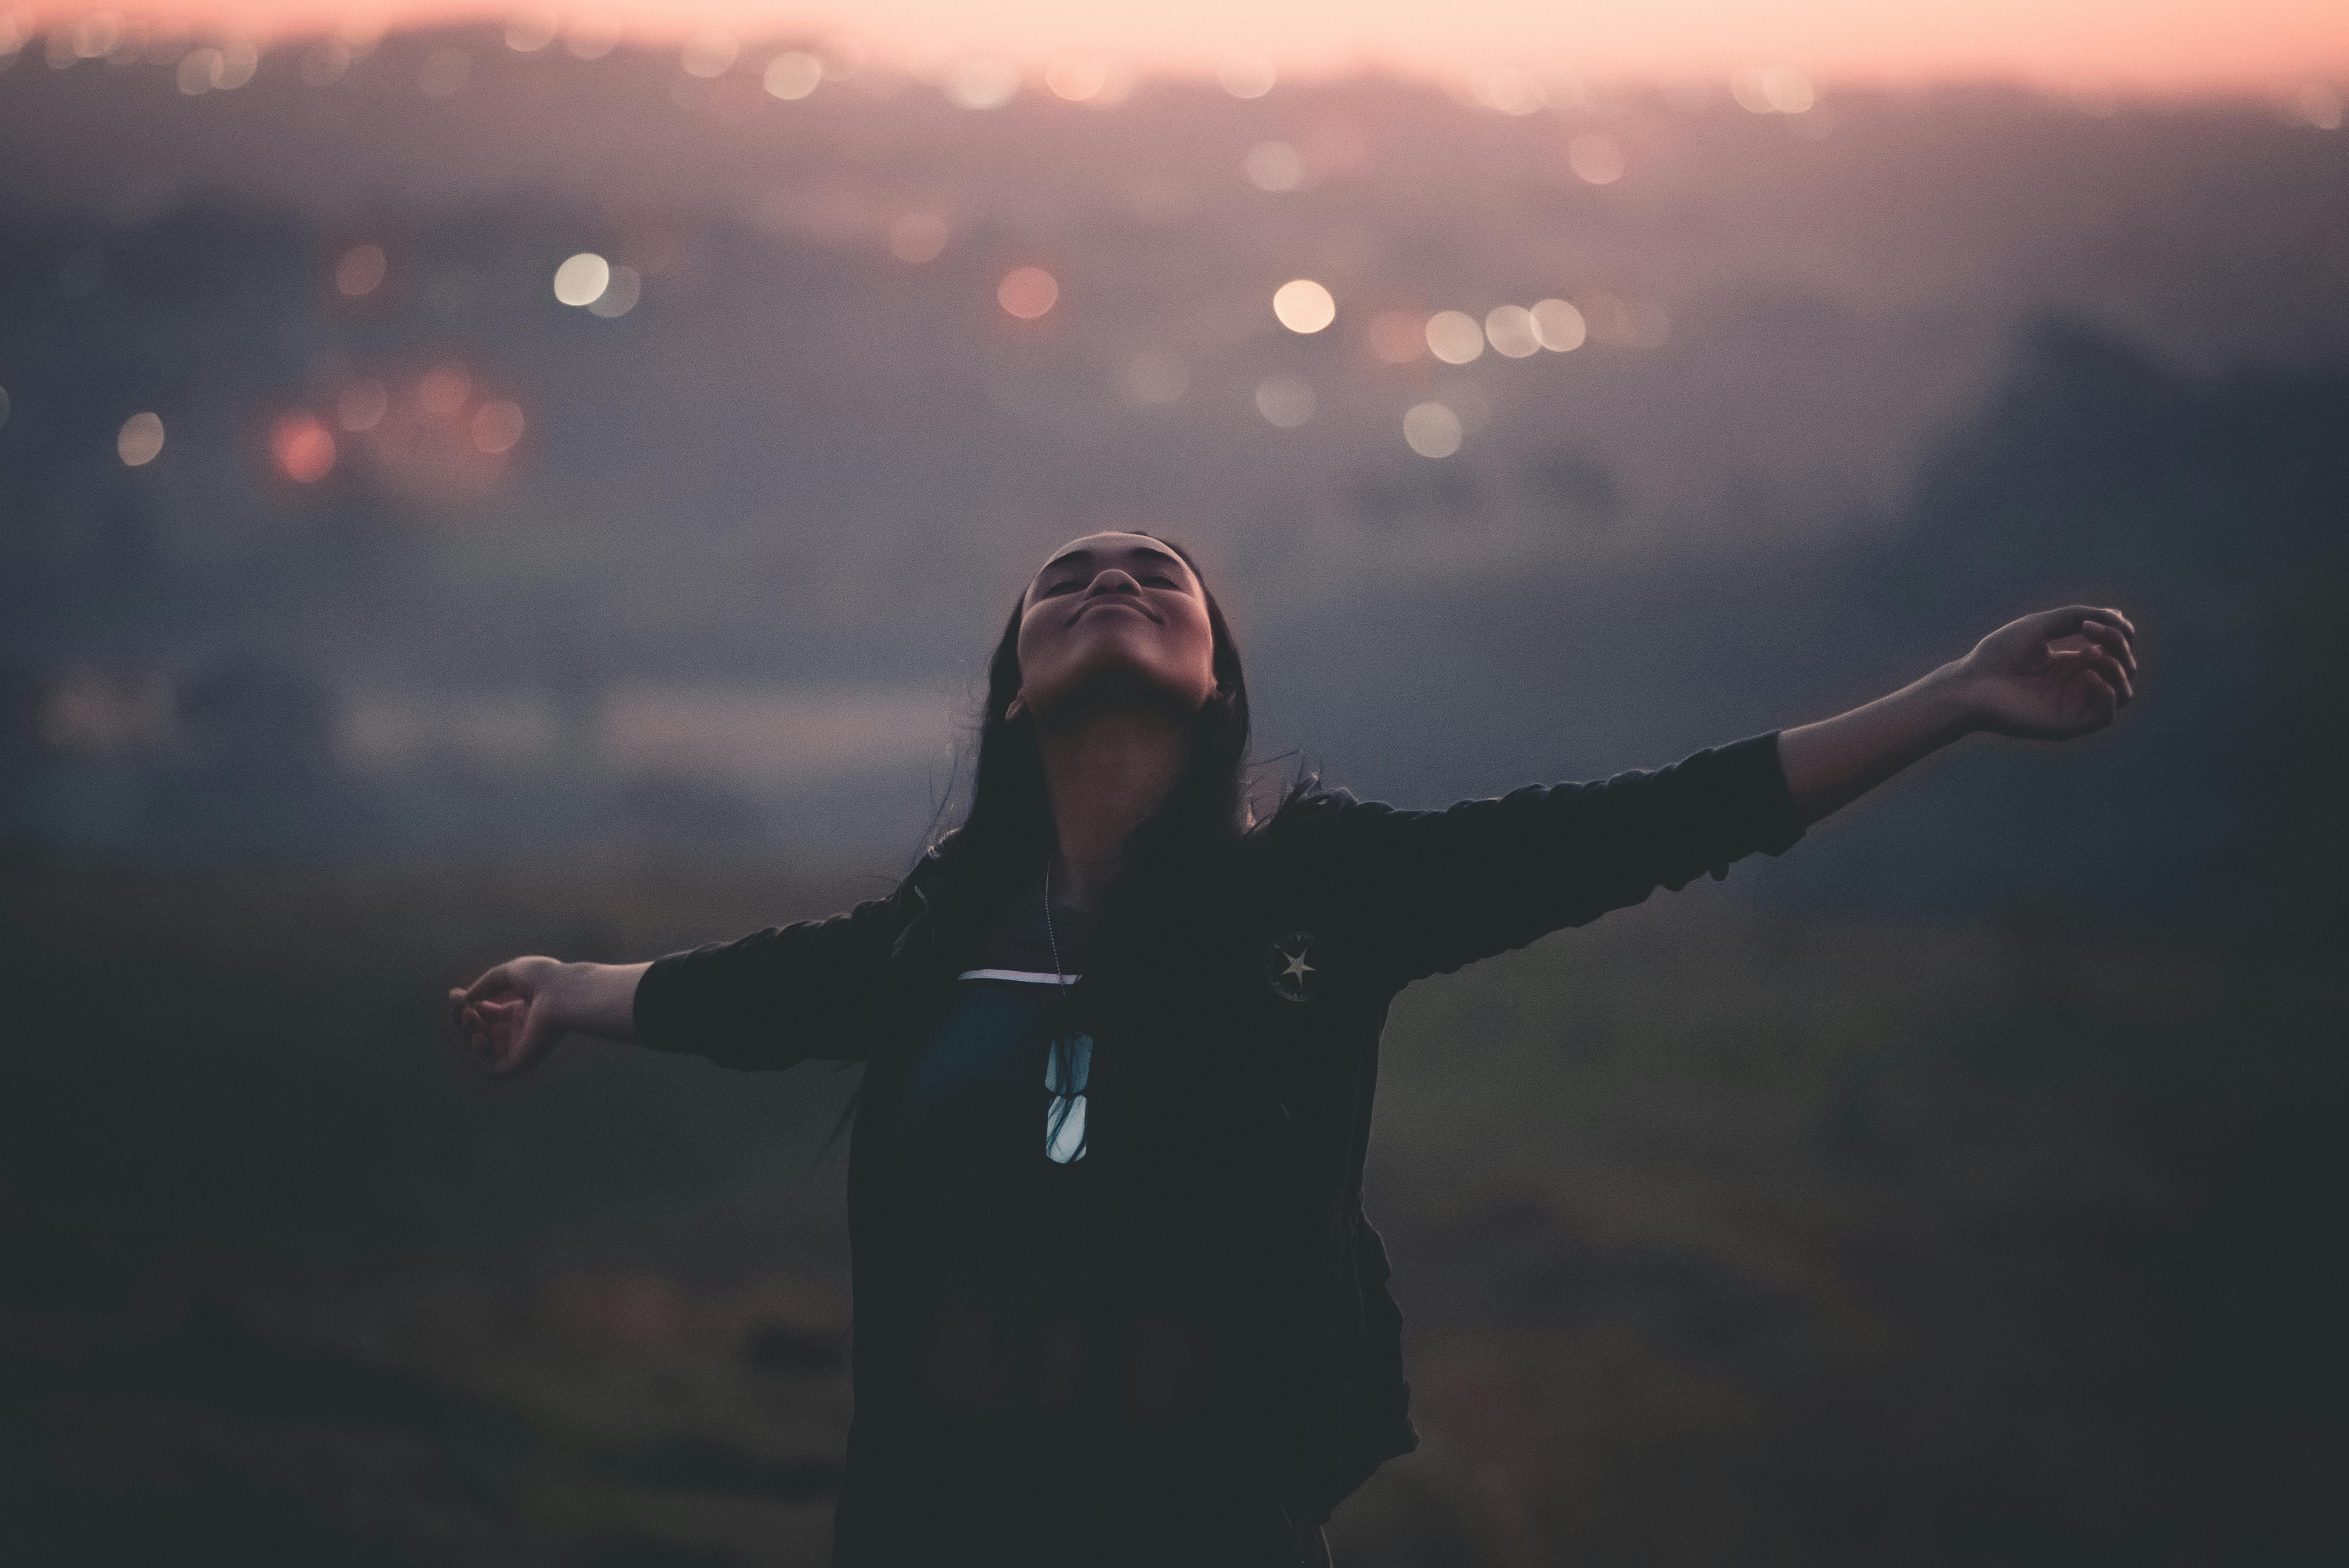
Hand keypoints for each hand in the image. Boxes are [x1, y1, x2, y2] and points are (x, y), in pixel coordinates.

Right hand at [449, 957, 571, 1075]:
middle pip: (480, 1032)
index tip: (455, 996)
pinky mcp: (522, 1062)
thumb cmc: (542, 978)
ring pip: (482, 1051)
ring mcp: (521, 1048)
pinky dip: (479, 1054)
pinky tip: (480, 1034)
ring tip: (471, 1015)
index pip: (485, 1015)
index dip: (467, 1006)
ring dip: (469, 1033)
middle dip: (464, 1019)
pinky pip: (493, 1069)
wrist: (562, 991)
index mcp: (520, 1012)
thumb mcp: (506, 974)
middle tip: (463, 1006)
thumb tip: (463, 998)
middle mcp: (520, 1031)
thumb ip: (484, 985)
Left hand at [1954, 605, 2137, 740]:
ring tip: (2092, 653)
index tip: (2090, 622)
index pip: (2115, 650)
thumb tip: (2118, 614)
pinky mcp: (2069, 725)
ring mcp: (2075, 705)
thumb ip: (2078, 616)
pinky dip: (2107, 693)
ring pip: (2123, 692)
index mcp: (2073, 663)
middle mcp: (2078, 685)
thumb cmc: (1999, 654)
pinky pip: (2107, 715)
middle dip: (2118, 645)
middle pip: (2124, 668)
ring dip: (2117, 668)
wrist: (1972, 683)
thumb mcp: (2041, 626)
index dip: (2116, 633)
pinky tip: (2087, 675)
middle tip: (2090, 631)